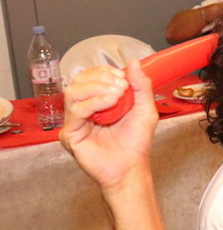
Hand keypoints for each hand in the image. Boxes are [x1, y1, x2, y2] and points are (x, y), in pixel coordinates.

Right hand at [59, 60, 157, 188]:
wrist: (132, 168)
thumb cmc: (137, 142)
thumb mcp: (145, 108)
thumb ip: (140, 85)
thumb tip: (134, 62)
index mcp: (98, 101)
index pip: (91, 76)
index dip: (105, 71)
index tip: (122, 76)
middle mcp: (83, 108)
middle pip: (79, 80)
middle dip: (102, 78)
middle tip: (122, 85)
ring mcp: (75, 121)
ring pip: (73, 92)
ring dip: (98, 88)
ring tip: (118, 95)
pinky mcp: (70, 134)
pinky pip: (76, 111)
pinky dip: (94, 102)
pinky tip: (111, 103)